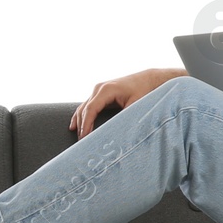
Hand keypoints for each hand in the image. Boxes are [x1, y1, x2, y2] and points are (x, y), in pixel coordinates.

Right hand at [69, 68, 186, 139]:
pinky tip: (74, 126)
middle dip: (82, 126)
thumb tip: (116, 133)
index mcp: (107, 89)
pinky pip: (87, 106)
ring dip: (79, 122)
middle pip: (84, 109)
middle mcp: (99, 88)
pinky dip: (81, 116)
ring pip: (83, 108)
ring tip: (78, 138)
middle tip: (81, 143)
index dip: (86, 124)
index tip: (84, 137)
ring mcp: (98, 90)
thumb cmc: (143, 91)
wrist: (148, 79)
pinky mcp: (100, 94)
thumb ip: (125, 117)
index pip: (91, 109)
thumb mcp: (136, 105)